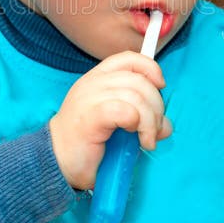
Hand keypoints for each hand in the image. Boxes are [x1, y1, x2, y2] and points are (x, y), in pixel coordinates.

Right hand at [48, 51, 172, 189]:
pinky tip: (136, 139)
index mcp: (97, 79)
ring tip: (146, 140)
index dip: (150, 69)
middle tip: (154, 130)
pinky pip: (124, 110)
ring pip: (135, 95)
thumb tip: (165, 125)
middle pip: (138, 79)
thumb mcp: (118, 126)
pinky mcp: (90, 116)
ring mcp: (89, 98)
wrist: (57, 164)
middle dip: (156, 106)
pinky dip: (139, 124)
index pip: (128, 59)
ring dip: (150, 120)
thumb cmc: (86, 145)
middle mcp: (92, 83)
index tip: (160, 88)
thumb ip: (141, 119)